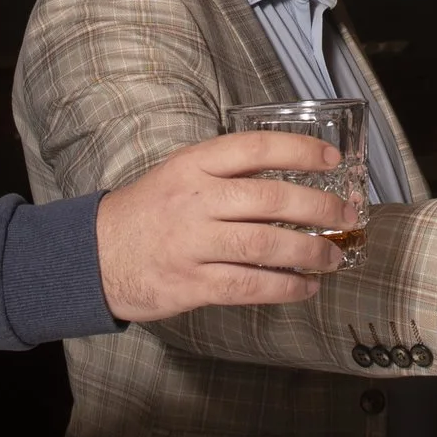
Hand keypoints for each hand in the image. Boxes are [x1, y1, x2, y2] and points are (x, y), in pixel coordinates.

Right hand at [94, 132, 357, 321]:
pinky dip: (284, 288)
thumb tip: (292, 177)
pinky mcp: (190, 283)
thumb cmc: (146, 213)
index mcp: (193, 165)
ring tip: (332, 258)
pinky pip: (248, 285)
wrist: (90, 255)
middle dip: (318, 208)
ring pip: (265, 246)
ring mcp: (191, 243)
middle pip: (270, 199)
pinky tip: (304, 288)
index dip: (299, 150)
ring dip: (309, 253)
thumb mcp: (179, 175)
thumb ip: (227, 173)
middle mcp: (194, 200)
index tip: (332, 160)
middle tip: (345, 216)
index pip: (255, 148)